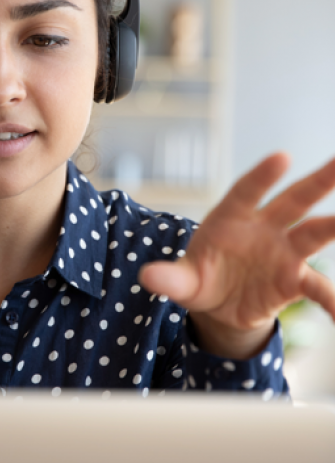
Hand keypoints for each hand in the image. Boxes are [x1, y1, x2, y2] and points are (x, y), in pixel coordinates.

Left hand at [139, 153, 334, 358]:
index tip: (281, 157)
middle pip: (292, 200)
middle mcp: (262, 228)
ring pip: (314, 233)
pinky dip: (331, 300)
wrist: (219, 305)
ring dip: (334, 225)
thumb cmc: (198, 279)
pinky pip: (318, 288)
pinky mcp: (294, 279)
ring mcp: (282, 251)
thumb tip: (147, 276)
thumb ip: (169, 277)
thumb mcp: (181, 281)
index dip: (261, 176)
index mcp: (229, 219)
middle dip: (317, 181)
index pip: (245, 192)